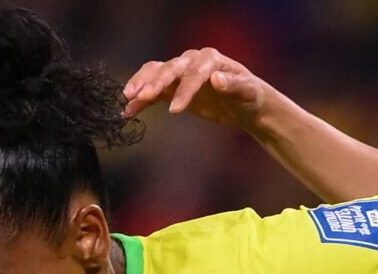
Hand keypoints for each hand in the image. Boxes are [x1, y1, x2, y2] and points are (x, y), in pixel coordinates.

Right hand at [122, 47, 275, 126]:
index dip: (184, 90)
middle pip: (170, 69)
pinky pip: (153, 91)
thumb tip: (217, 79)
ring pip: (156, 73)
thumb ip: (234, 85)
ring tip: (128, 99)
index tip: (175, 110)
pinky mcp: (173, 88)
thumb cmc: (250, 96)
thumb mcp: (248, 92)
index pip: (194, 72)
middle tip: (142, 97)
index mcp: (211, 60)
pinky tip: (129, 110)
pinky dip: (141, 100)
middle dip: (156, 82)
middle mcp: (192, 61)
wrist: (245, 104)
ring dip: (142, 85)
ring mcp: (180, 74)